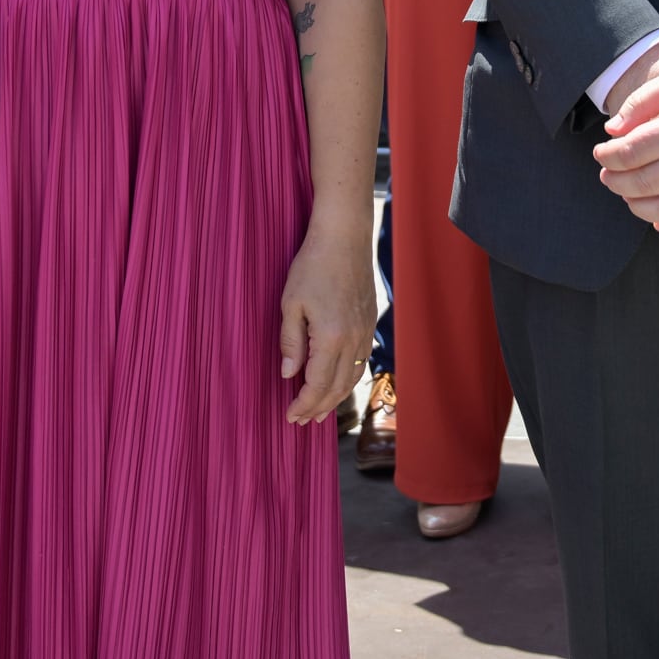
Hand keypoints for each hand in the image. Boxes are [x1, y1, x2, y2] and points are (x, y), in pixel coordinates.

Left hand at [277, 216, 376, 426]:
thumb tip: (288, 373)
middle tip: (301, 421)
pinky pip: (361, 361)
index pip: (317, 385)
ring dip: (335, 398)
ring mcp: (365, 331)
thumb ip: (291, 342)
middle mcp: (353, 339)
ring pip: (352, 377)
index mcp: (331, 337)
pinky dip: (348, 379)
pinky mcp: (370, 322)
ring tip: (320, 411)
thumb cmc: (313, 265)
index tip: (290, 416)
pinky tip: (338, 382)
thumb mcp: (290, 303)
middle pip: (337, 388)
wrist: (345, 237)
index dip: (303, 404)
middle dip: (318, 408)